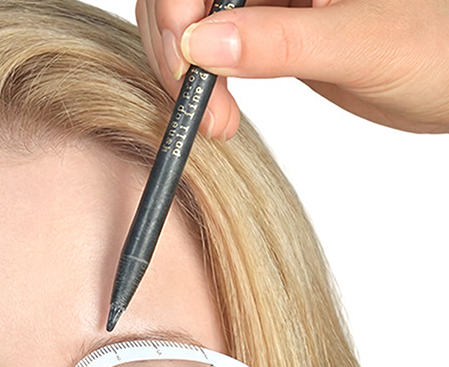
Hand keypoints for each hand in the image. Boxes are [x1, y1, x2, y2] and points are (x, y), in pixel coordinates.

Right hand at [136, 0, 448, 138]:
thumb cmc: (438, 51)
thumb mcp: (363, 45)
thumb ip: (281, 41)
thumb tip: (202, 44)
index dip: (179, 3)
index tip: (184, 56)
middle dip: (178, 46)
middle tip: (200, 105)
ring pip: (191, 20)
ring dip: (186, 73)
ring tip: (217, 121)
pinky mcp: (265, 27)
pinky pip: (209, 46)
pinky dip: (201, 84)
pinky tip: (220, 111)